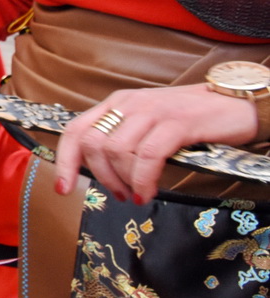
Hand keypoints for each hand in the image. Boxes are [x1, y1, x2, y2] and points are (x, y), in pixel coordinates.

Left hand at [55, 84, 258, 204]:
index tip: (63, 188)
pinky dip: (143, 179)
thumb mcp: (148, 123)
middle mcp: (130, 104)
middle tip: (118, 194)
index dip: (64, 161)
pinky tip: (148, 191)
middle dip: (101, 176)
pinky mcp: (177, 123)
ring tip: (136, 193)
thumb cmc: (191, 118)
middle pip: (93, 144)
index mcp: (117, 103)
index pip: (76, 130)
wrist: (234, 104)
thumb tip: (101, 171)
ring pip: (117, 151)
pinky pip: (147, 156)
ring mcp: (153, 112)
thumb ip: (124, 139)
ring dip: (123, 180)